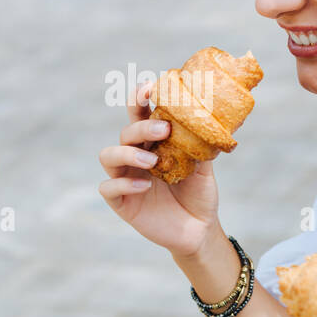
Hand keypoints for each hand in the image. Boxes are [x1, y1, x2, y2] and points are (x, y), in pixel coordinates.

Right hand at [98, 81, 220, 256]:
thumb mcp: (204, 167)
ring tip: (152, 161)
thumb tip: (207, 118)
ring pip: (108, 155)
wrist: (200, 230)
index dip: (139, 98)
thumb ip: (199, 145)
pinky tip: (145, 186)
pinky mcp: (122, 203)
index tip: (150, 87)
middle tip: (163, 129)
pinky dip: (124, 184)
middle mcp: (135, 156)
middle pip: (125, 132)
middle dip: (141, 126)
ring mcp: (126, 178)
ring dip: (128, 152)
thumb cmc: (199, 194)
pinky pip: (109, 188)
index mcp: (152, 143)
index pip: (139, 114)